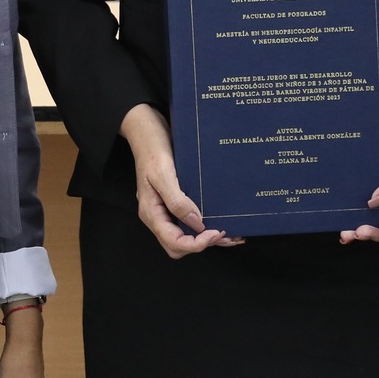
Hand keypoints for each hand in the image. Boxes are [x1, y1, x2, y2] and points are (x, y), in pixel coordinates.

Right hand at [121, 104, 235, 256]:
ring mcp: (165, 211)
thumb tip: (197, 223)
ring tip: (231, 236)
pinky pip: (189, 224)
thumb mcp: (163, 173)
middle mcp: (158, 216)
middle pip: (179, 246)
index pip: (174, 242)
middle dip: (203, 244)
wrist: (147, 131)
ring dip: (208, 239)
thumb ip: (177, 200)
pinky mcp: (174, 204)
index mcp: (151, 213)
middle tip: (225, 234)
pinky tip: (222, 224)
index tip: (216, 232)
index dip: (196, 244)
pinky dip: (205, 228)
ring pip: (185, 238)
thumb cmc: (152, 149)